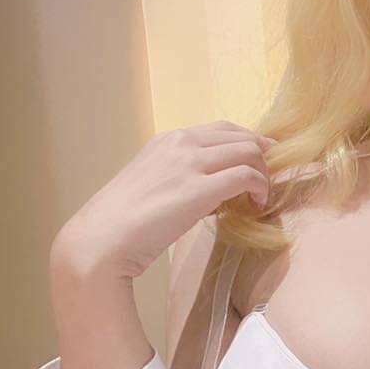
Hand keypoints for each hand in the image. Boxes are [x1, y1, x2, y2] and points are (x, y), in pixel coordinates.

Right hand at [51, 122, 277, 280]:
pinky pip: (246, 176)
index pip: (221, 128)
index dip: (247, 141)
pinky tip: (258, 205)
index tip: (261, 160)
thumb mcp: (152, 185)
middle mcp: (181, 144)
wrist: (102, 240)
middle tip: (267, 180)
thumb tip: (211, 194)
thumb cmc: (122, 223)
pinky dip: (261, 188)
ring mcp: (190, 163)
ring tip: (261, 196)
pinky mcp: (199, 189)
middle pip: (241, 136)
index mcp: (167, 140)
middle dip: (262, 157)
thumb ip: (180, 179)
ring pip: (249, 152)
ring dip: (263, 173)